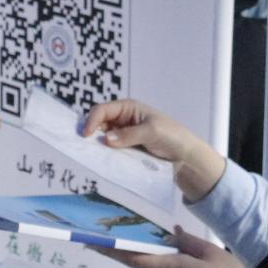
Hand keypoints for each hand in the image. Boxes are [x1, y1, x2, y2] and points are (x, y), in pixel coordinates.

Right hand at [83, 100, 224, 200]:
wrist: (184, 155)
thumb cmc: (172, 136)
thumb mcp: (151, 132)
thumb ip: (129, 135)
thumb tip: (106, 140)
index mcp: (128, 108)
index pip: (102, 110)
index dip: (92, 121)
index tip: (86, 136)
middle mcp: (122, 119)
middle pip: (98, 123)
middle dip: (90, 132)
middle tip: (82, 145)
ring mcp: (122, 134)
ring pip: (102, 137)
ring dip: (96, 144)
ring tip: (89, 153)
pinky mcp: (125, 148)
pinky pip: (110, 150)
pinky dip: (104, 153)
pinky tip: (101, 159)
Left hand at [101, 228, 246, 267]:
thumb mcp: (211, 253)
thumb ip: (189, 242)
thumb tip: (172, 234)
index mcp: (170, 267)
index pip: (135, 257)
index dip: (114, 249)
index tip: (93, 242)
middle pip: (136, 262)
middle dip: (116, 251)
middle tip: (95, 240)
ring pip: (147, 266)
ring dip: (130, 254)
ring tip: (116, 240)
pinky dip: (147, 258)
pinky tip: (148, 249)